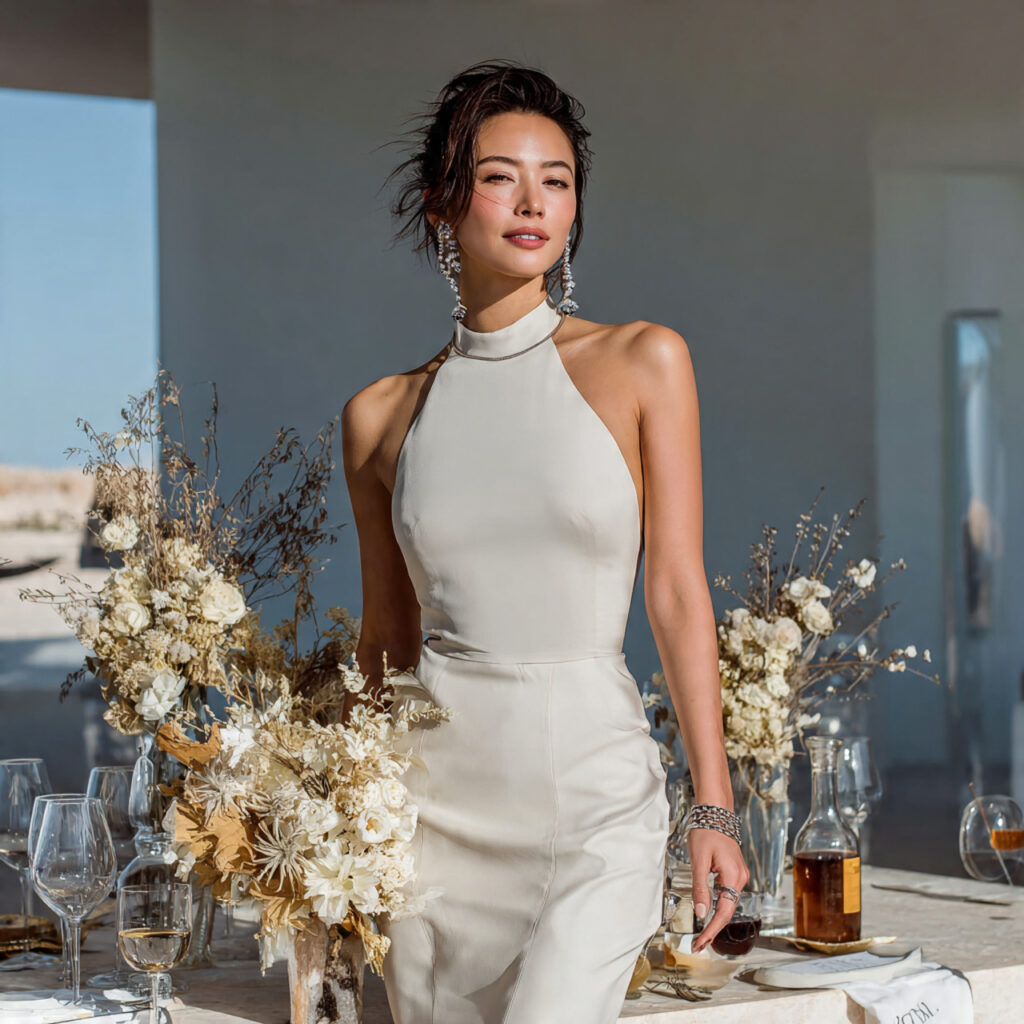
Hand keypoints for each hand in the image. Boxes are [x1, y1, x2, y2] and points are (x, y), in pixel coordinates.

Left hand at [688, 828, 749, 952]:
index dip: (712, 929)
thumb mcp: (698, 860)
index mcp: (733, 876)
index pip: (724, 911)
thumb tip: (701, 913)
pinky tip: (709, 913)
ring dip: (716, 919)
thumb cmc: (706, 831)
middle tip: (698, 944)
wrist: (715, 812)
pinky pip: (728, 894)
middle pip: (728, 910)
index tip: (701, 943)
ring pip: (728, 903)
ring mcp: (739, 875)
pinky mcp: (734, 872)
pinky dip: (718, 906)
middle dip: (713, 928)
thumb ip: (700, 887)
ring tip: (701, 934)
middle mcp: (740, 878)